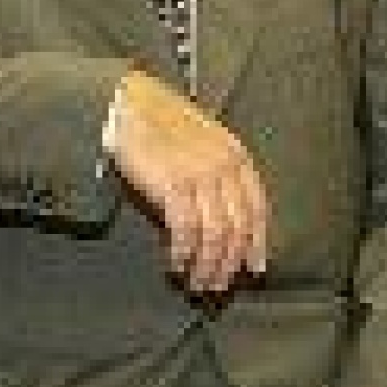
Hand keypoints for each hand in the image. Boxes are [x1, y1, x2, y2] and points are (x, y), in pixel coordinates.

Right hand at [107, 71, 267, 292]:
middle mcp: (224, 165)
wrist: (129, 101)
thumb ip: (219, 172)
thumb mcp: (204, 141)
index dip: (256, 242)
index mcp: (236, 154)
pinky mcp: (172, 184)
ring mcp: (199, 174)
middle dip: (229, 262)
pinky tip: (177, 264)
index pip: (256, 208)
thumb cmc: (162, 121)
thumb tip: (223, 218)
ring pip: (215, 234)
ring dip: (207, 265)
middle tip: (217, 285)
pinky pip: (186, 229)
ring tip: (197, 283)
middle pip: (237, 227)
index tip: (253, 267)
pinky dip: (183, 253)